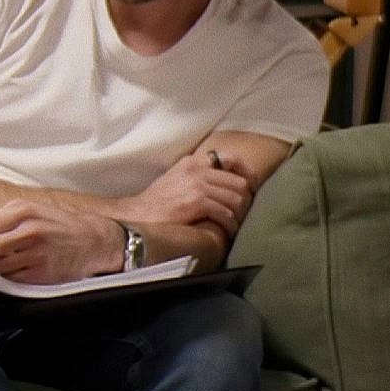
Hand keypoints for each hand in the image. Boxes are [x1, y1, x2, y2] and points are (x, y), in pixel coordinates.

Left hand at [0, 200, 124, 283]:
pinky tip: (17, 271)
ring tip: (3, 264)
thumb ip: (2, 218)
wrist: (94, 241)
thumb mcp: (32, 210)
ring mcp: (37, 253)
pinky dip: (9, 278)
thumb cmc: (59, 225)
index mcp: (22, 211)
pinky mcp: (44, 274)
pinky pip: (12, 280)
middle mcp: (29, 231)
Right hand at [114, 151, 251, 235]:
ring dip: (238, 215)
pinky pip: (226, 214)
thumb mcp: (177, 178)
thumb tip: (227, 184)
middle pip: (239, 182)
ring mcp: (197, 185)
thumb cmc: (157, 202)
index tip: (251, 186)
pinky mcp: (197, 202)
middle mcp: (197, 169)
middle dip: (245, 200)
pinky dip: (230, 225)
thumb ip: (199, 176)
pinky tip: (227, 231)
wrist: (138, 215)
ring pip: (237, 199)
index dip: (247, 172)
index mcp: (192, 161)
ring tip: (234, 224)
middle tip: (241, 212)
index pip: (231, 159)